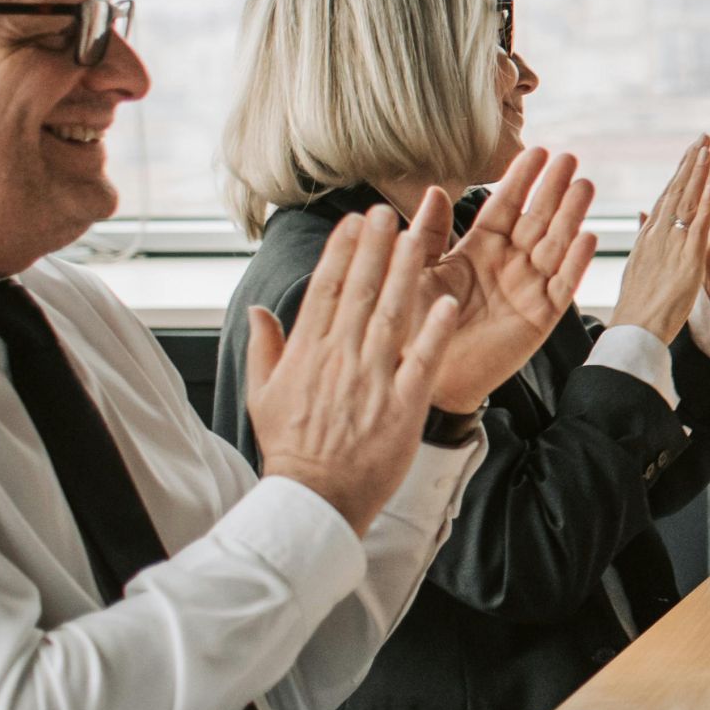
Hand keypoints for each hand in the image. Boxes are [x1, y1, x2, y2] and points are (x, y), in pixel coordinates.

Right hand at [246, 204, 459, 535]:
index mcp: (308, 353)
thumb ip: (265, 348)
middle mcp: (340, 358)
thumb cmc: (291, 448)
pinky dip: (434, 332)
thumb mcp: (263, 395)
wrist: (314, 498)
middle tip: (386, 211)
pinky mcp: (402, 407)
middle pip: (361, 292)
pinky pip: (421, 362)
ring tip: (417, 238)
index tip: (354, 222)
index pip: (326, 289)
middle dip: (374, 247)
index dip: (342, 252)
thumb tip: (261, 311)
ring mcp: (372, 381)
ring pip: (392, 316)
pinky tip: (448, 302)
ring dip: (406, 274)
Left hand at [419, 148, 598, 411]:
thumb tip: (434, 192)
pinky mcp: (540, 318)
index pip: (504, 206)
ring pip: (555, 245)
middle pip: (536, 219)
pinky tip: (588, 237)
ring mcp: (527, 289)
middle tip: (569, 158)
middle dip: (552, 189)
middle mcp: (508, 264)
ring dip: (571, 216)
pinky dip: (576, 263)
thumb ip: (428, 235)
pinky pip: (562, 286)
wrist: (428, 378)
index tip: (536, 151)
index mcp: (478, 250)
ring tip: (584, 186)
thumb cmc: (416, 326)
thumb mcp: (416, 273)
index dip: (520, 180)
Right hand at [611, 135, 709, 344]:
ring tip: (707, 146)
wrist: (635, 327)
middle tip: (700, 138)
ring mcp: (673, 243)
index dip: (678, 175)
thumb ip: (644, 241)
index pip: (665, 198)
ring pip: (687, 200)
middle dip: (688, 163)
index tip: (687, 154)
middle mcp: (658, 234)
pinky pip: (700, 222)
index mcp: (649, 237)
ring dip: (698, 171)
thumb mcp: (638, 266)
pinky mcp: (688, 257)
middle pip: (675, 191)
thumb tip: (643, 221)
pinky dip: (708, 199)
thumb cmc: (637, 305)